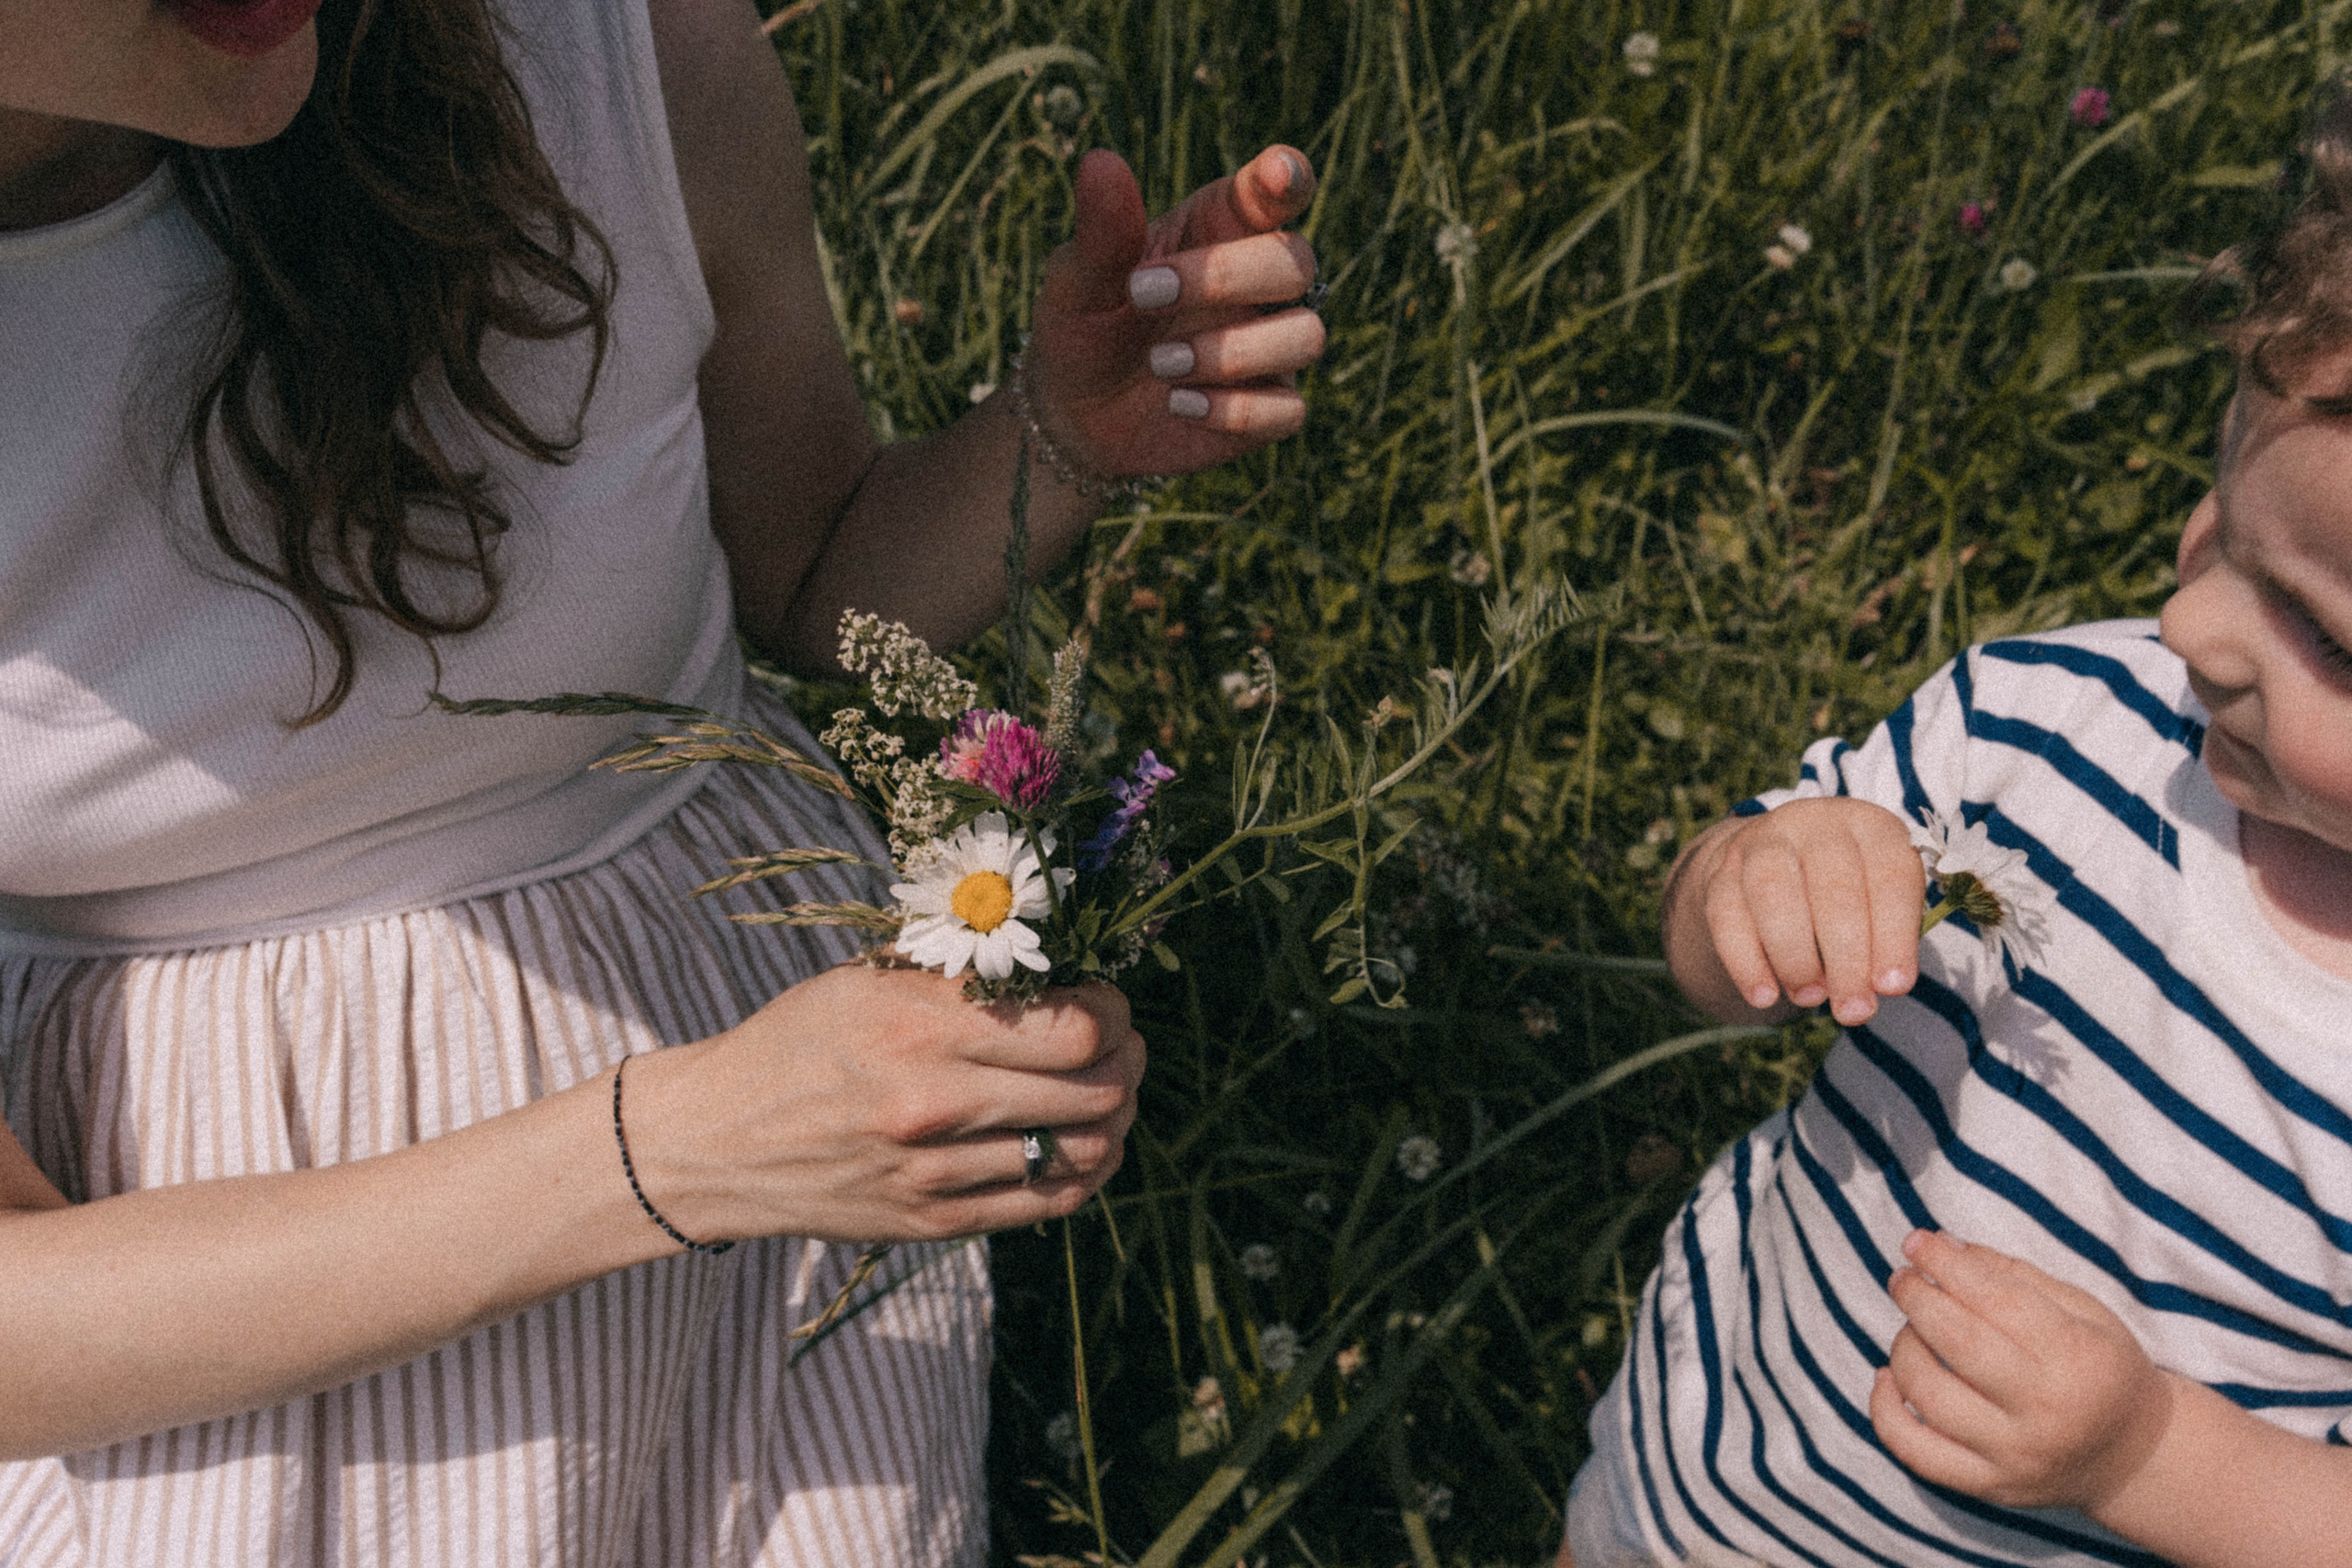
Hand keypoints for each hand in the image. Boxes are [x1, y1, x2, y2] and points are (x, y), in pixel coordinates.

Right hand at [623, 964, 1143, 1244]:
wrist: (714, 1141)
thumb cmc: (797, 1044)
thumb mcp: (864, 980)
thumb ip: (958, 973)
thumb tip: (1054, 957)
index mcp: (919, 1023)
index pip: (1075, 1027)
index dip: (1113, 1012)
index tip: (1103, 1002)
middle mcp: (932, 1100)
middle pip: (1096, 1090)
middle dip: (1127, 1062)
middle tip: (1120, 1048)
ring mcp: (935, 1170)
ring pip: (1085, 1152)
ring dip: (1116, 1120)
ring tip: (1106, 1097)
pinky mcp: (933, 1221)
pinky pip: (1048, 1203)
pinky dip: (1084, 1172)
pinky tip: (1078, 1145)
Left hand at [1025, 144, 1323, 477]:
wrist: (1075, 419)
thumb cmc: (1084, 329)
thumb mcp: (1077, 282)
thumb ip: (1100, 232)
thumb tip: (1101, 160)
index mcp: (1219, 229)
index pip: (1274, 191)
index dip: (1285, 177)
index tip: (1275, 173)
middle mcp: (1257, 285)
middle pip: (1295, 263)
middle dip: (1226, 278)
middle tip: (1144, 295)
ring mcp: (1269, 349)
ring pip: (1304, 336)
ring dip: (1229, 353)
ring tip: (1160, 364)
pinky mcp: (1268, 411)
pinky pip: (1286, 409)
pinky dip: (1232, 410)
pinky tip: (1179, 405)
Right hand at [1681, 798, 1922, 1024]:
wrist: (1778, 865)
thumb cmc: (1851, 893)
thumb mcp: (1881, 900)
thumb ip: (1887, 940)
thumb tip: (1879, 988)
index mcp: (1870, 825)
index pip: (1890, 877)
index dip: (1894, 936)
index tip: (1893, 988)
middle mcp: (1815, 823)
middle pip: (1832, 888)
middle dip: (1846, 959)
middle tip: (1853, 1010)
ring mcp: (1762, 842)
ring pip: (1773, 895)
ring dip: (1795, 958)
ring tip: (1810, 999)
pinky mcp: (1721, 871)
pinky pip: (1727, 917)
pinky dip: (1746, 963)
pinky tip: (1764, 996)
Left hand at [1872, 1229, 2173, 1511]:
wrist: (2133, 1458)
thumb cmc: (2101, 1367)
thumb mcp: (2082, 1310)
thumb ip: (2011, 1274)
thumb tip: (1940, 1244)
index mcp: (2077, 1358)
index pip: (1996, 1301)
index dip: (1946, 1265)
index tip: (1916, 1241)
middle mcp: (2046, 1411)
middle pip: (1957, 1343)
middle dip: (1917, 1298)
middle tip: (1904, 1278)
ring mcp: (2015, 1455)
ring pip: (1928, 1393)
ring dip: (1904, 1347)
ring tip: (1913, 1328)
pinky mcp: (1990, 1485)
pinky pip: (1914, 1451)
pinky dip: (1884, 1411)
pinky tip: (1888, 1378)